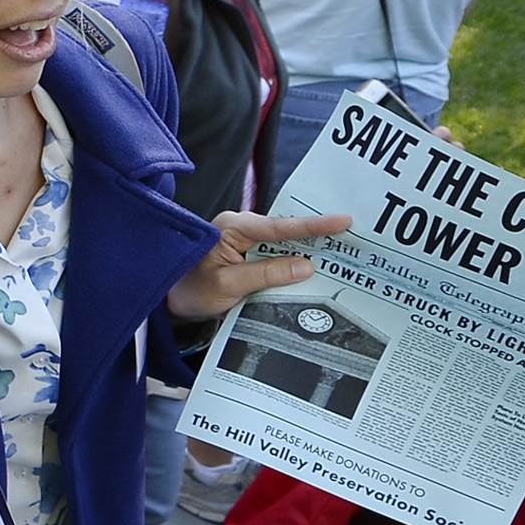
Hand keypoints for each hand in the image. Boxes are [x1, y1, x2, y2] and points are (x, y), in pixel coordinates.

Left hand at [166, 209, 353, 323]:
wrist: (169, 303)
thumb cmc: (190, 290)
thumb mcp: (228, 285)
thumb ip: (266, 274)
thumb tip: (306, 265)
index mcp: (232, 227)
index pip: (279, 226)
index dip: (313, 225)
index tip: (342, 221)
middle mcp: (241, 229)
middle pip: (287, 230)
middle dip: (319, 233)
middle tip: (355, 232)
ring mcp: (245, 242)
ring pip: (285, 243)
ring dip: (310, 249)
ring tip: (345, 249)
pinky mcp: (249, 257)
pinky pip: (278, 255)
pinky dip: (295, 262)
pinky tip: (317, 267)